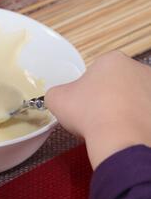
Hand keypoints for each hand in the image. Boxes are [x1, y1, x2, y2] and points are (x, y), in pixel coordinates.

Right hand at [46, 51, 150, 169]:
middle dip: (109, 98)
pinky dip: (138, 123)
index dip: (87, 90)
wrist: (120, 139)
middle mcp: (139, 68)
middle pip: (118, 83)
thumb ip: (56, 93)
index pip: (96, 73)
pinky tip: (127, 134)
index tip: (83, 106)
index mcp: (112, 60)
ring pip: (134, 99)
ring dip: (125, 110)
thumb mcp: (56, 99)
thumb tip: (60, 97)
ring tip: (113, 129)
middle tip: (96, 118)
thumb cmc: (88, 112)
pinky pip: (145, 116)